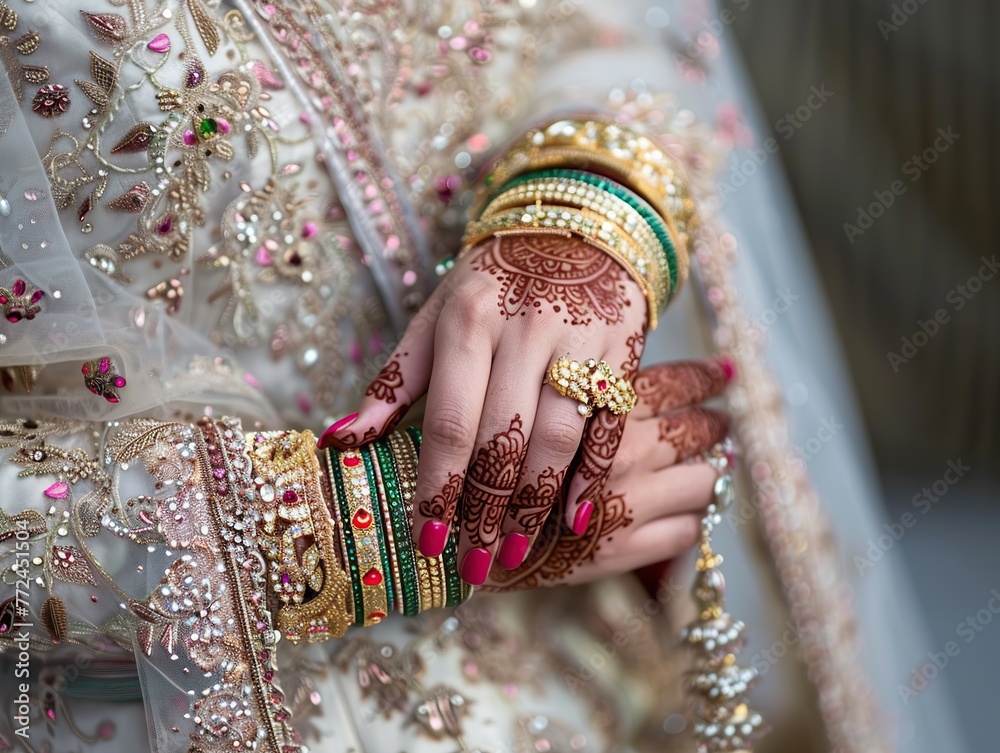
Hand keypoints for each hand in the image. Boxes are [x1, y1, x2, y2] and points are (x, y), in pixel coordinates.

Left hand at [319, 233, 646, 584]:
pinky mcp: (624, 353)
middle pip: (504, 437)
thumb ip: (393, 382)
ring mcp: (580, 341)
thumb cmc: (492, 285)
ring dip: (535, 505)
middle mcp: (526, 329)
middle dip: (486, 510)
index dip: (439, 485)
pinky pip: (610, 425)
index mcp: (469, 319)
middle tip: (472, 566)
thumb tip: (339, 443)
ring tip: (515, 553)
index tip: (426, 539)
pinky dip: (594, 475)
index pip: (451, 420)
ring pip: (558, 437)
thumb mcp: (436, 317)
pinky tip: (576, 517)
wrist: (577, 231)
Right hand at [483, 357, 730, 589]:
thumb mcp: (501, 400)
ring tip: (705, 467)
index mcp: (595, 403)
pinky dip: (687, 522)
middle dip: (714, 423)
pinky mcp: (617, 553)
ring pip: (701, 480)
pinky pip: (683, 533)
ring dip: (707, 473)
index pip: (672, 382)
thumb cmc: (461, 453)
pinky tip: (675, 514)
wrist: (434, 533)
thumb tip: (611, 369)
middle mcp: (617, 448)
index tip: (721, 374)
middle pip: (694, 429)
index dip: (702, 378)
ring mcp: (623, 501)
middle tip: (723, 421)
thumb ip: (568, 385)